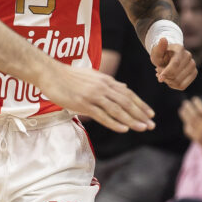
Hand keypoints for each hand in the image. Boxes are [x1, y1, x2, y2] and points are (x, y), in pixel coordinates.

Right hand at [38, 64, 154, 132]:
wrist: (49, 73)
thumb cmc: (68, 75)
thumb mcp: (92, 76)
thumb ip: (109, 83)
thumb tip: (124, 88)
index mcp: (105, 80)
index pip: (128, 94)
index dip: (141, 104)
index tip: (151, 114)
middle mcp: (102, 87)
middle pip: (126, 102)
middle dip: (140, 114)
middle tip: (152, 124)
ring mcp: (93, 95)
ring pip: (117, 109)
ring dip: (132, 120)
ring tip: (143, 128)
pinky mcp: (83, 103)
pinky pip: (102, 115)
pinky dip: (114, 122)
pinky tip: (124, 129)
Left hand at [150, 38, 196, 89]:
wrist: (168, 56)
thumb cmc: (161, 54)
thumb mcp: (156, 51)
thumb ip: (159, 48)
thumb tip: (163, 39)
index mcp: (179, 49)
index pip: (175, 64)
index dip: (166, 72)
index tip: (159, 78)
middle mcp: (188, 56)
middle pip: (175, 75)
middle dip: (164, 75)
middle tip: (158, 71)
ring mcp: (193, 65)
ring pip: (178, 82)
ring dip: (168, 81)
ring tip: (163, 75)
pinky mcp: (194, 73)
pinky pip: (182, 86)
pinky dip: (173, 85)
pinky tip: (169, 79)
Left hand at [179, 97, 201, 161]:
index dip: (198, 104)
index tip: (194, 98)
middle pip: (194, 115)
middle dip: (188, 108)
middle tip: (185, 103)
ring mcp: (199, 133)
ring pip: (190, 122)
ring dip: (184, 115)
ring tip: (181, 109)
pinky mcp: (196, 138)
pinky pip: (189, 131)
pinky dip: (186, 126)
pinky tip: (185, 122)